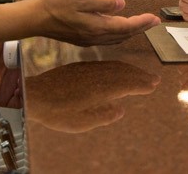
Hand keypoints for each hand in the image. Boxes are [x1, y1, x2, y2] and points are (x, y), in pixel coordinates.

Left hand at [24, 61, 159, 132]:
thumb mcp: (79, 122)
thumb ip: (102, 116)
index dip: (141, 84)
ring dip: (130, 70)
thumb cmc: (55, 112)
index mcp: (100, 90)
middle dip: (140, 76)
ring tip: (140, 74)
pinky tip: (117, 70)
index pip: (127, 85)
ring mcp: (88, 70)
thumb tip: (119, 111)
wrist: (34, 94)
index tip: (153, 84)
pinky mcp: (80, 67)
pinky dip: (116, 67)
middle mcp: (96, 76)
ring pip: (114, 67)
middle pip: (124, 73)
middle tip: (154, 78)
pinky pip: (104, 65)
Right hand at [33, 0, 158, 44]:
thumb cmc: (56, 4)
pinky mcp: (81, 38)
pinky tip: (116, 27)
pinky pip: (106, 38)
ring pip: (115, 38)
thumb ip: (102, 2)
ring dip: (129, 31)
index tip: (155, 18)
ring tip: (140, 24)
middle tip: (154, 21)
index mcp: (97, 26)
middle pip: (123, 34)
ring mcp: (87, 39)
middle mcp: (94, 36)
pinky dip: (117, 33)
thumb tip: (121, 4)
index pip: (126, 26)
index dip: (142, 22)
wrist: (35, 17)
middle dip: (140, 28)